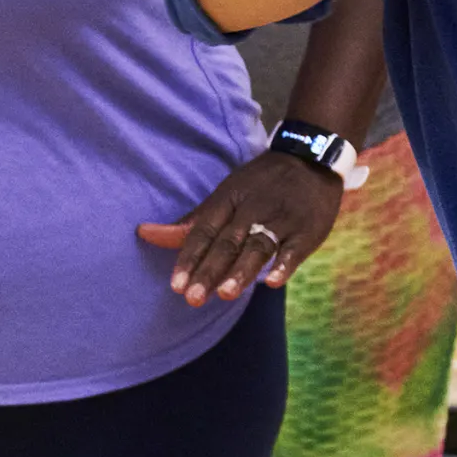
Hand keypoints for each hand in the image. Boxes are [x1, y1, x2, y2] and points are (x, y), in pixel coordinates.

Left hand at [140, 149, 343, 306]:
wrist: (311, 158)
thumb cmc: (261, 183)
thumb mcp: (226, 193)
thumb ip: (191, 221)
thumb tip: (144, 233)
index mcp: (229, 199)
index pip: (205, 232)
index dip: (190, 258)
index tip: (176, 285)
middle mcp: (253, 209)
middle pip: (228, 243)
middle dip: (210, 271)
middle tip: (193, 298)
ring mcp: (282, 220)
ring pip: (259, 246)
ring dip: (242, 270)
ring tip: (226, 294)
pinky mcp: (307, 230)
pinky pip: (294, 250)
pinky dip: (284, 265)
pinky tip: (272, 282)